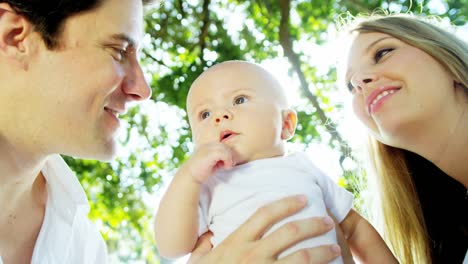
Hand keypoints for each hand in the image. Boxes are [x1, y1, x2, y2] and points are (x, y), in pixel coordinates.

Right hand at [181, 142, 235, 183]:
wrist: (189, 176)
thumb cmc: (200, 172)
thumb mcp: (211, 163)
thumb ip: (218, 159)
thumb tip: (229, 160)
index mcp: (207, 146)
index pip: (222, 146)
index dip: (226, 154)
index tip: (226, 164)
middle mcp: (207, 145)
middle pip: (225, 146)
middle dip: (229, 155)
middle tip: (228, 165)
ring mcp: (208, 148)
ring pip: (226, 149)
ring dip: (229, 158)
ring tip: (227, 166)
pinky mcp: (210, 154)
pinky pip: (224, 153)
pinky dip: (228, 160)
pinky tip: (226, 167)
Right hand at [188, 195, 341, 263]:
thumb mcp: (198, 262)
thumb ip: (204, 247)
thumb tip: (208, 237)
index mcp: (236, 242)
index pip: (265, 214)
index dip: (286, 203)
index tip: (303, 198)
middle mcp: (253, 254)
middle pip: (290, 232)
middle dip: (313, 224)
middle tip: (327, 221)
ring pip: (302, 258)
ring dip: (323, 251)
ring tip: (335, 247)